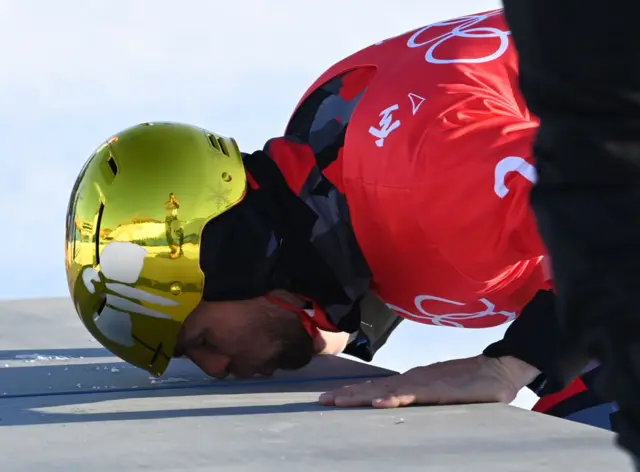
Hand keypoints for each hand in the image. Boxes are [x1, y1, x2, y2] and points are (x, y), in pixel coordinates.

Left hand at [318, 355, 536, 407]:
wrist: (499, 368)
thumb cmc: (471, 383)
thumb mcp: (442, 393)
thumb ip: (423, 398)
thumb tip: (402, 404)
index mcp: (413, 381)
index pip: (377, 387)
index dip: (354, 392)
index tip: (332, 398)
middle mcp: (413, 379)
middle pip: (374, 387)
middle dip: (347, 395)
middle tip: (321, 401)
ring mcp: (424, 382)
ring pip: (386, 390)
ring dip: (361, 396)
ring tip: (338, 402)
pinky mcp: (439, 389)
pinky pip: (412, 395)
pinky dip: (394, 398)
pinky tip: (379, 403)